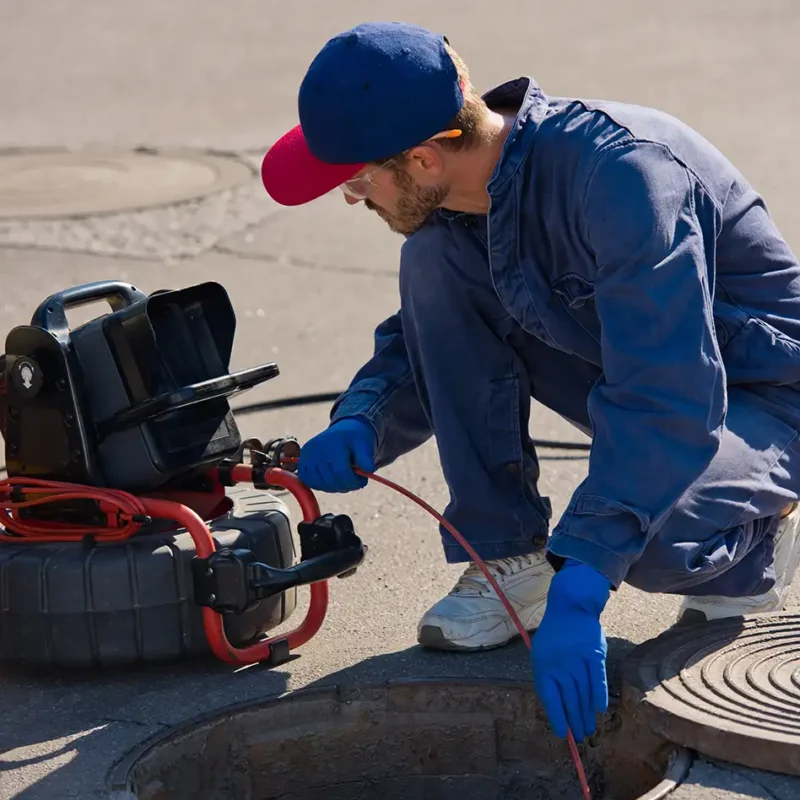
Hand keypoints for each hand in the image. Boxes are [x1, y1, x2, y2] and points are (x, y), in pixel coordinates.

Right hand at [296, 418, 376, 492]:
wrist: (342, 431)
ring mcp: (307, 456)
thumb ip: (366, 457)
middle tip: (355, 480)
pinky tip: (331, 478)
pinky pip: (309, 482)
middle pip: (331, 481)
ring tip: (343, 478)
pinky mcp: (302, 462)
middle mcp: (316, 450)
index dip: (354, 482)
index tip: (363, 480)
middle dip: (347, 485)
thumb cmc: (354, 439)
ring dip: (334, 487)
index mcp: (333, 444)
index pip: (341, 473)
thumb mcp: (364, 444)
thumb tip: (369, 469)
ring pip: (320, 484)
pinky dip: (321, 484)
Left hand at [531, 559, 610, 741]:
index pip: (550, 698)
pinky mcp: (595, 655)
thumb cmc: (554, 636)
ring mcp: (578, 660)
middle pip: (569, 699)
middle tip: (580, 736)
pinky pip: (597, 679)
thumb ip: (547, 678)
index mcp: (544, 667)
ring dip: (586, 713)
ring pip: (583, 693)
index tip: (562, 734)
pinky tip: (600, 709)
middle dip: (574, 720)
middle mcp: (561, 666)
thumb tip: (555, 706)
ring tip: (589, 728)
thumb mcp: (541, 655)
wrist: (570, 608)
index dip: (557, 717)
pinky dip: (599, 694)